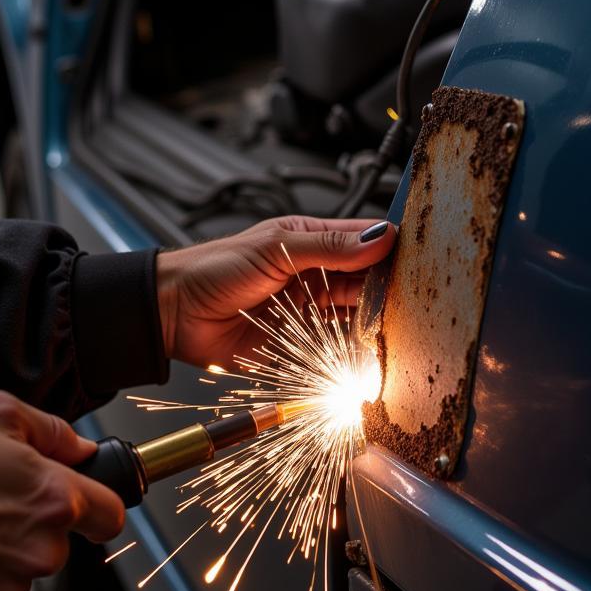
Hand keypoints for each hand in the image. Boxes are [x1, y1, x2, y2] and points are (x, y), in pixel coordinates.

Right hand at [0, 391, 123, 590]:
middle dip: (39, 521)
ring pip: (24, 568)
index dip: (100, 502)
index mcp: (53, 498)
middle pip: (61, 542)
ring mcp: (3, 584)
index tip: (86, 497)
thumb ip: (53, 431)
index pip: (111, 515)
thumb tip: (80, 448)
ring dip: (6, 548)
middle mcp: (37, 549)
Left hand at [158, 215, 395, 367]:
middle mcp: (314, 275)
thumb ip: (329, 246)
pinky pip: (334, 349)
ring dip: (373, 322)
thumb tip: (380, 238)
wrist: (174, 312)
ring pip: (355, 316)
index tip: (415, 258)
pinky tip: (367, 351)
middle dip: (387, 289)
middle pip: (366, 282)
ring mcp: (308, 310)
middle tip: (409, 298)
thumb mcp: (275, 247)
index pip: (363, 240)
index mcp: (311, 240)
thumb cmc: (214, 268)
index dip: (389, 248)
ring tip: (393, 326)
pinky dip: (352, 352)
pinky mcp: (299, 345)